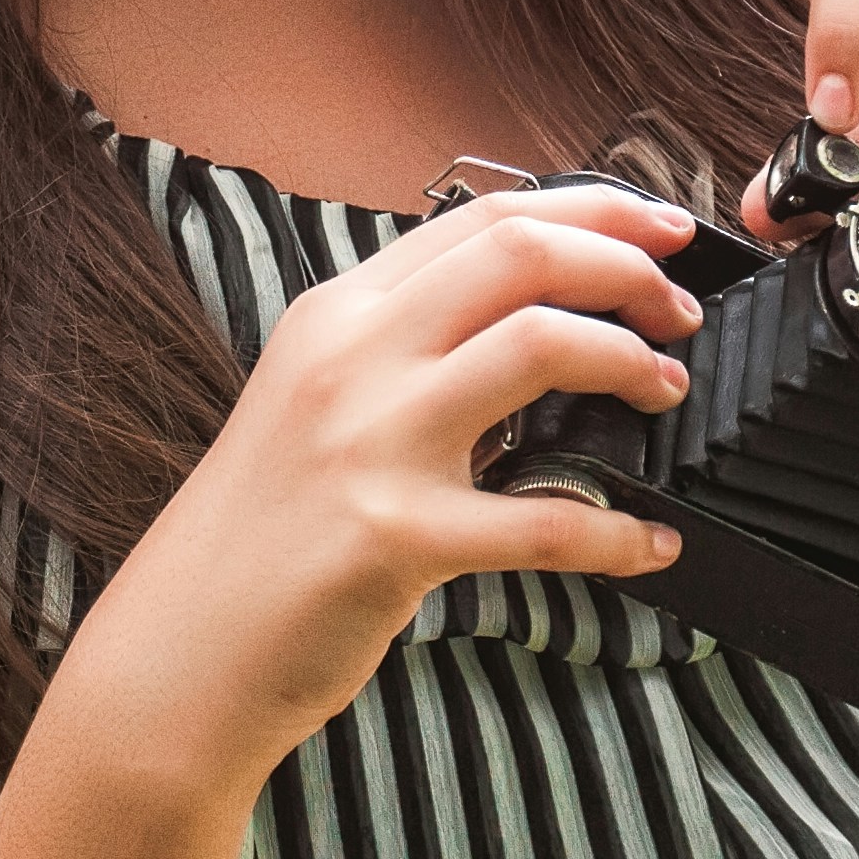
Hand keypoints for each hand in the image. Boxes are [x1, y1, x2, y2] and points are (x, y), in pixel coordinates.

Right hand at [76, 181, 707, 780]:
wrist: (182, 648)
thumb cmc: (262, 534)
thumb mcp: (316, 406)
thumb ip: (402, 353)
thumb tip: (526, 324)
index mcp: (336, 314)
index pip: (483, 220)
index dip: (592, 210)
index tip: (659, 229)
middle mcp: (351, 358)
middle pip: (520, 254)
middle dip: (626, 267)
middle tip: (676, 311)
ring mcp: (371, 442)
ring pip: (539, 345)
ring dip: (628, 360)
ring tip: (663, 391)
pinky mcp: (396, 535)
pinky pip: (546, 520)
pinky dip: (619, 531)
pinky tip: (650, 543)